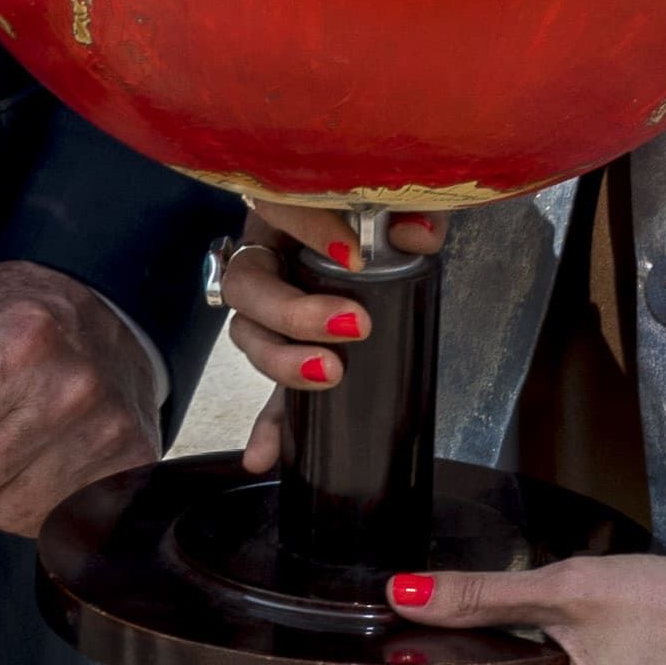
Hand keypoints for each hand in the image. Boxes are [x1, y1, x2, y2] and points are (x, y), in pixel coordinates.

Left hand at [0, 259, 165, 540]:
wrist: (112, 312)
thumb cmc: (20, 318)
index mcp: (15, 344)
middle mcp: (68, 390)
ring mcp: (106, 433)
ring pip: (4, 514)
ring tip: (9, 440)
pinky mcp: (131, 468)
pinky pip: (49, 524)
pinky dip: (32, 502)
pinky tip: (43, 459)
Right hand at [208, 197, 442, 481]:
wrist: (378, 247)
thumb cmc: (377, 221)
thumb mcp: (395, 212)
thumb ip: (410, 216)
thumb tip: (418, 234)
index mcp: (283, 212)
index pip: (277, 207)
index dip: (306, 229)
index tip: (354, 251)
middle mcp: (263, 259)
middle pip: (248, 285)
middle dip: (293, 312)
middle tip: (352, 326)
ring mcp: (265, 312)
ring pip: (249, 335)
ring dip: (281, 362)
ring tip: (327, 374)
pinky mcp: (284, 356)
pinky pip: (267, 392)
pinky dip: (268, 426)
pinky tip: (265, 456)